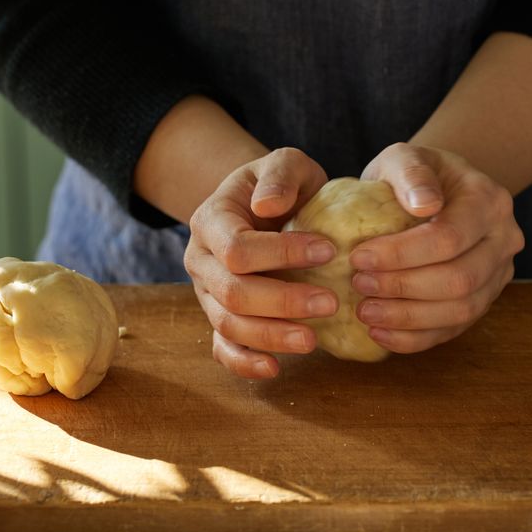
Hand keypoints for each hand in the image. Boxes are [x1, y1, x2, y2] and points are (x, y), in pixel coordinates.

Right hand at [184, 148, 338, 378]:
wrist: (266, 208)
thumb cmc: (280, 187)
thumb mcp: (284, 163)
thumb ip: (280, 175)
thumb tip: (266, 207)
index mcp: (210, 221)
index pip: (237, 249)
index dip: (281, 255)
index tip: (328, 251)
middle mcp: (200, 261)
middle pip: (232, 293)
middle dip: (282, 302)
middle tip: (331, 303)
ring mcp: (207, 293)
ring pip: (228, 325)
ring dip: (272, 336)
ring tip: (313, 339)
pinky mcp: (219, 318)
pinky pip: (222, 348)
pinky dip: (245, 363)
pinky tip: (275, 368)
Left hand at [351, 142, 524, 352]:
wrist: (431, 194)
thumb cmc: (411, 178)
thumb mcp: (404, 158)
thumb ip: (411, 174)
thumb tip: (425, 205)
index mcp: (489, 202)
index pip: (449, 238)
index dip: (401, 254)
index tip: (358, 257)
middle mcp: (503, 241)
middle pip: (459, 279)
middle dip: (403, 287)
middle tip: (358, 284)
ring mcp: (496, 276)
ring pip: (460, 311)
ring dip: (407, 318)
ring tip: (364, 311)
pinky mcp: (480, 302)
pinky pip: (451, 331)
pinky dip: (413, 338)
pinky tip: (378, 334)